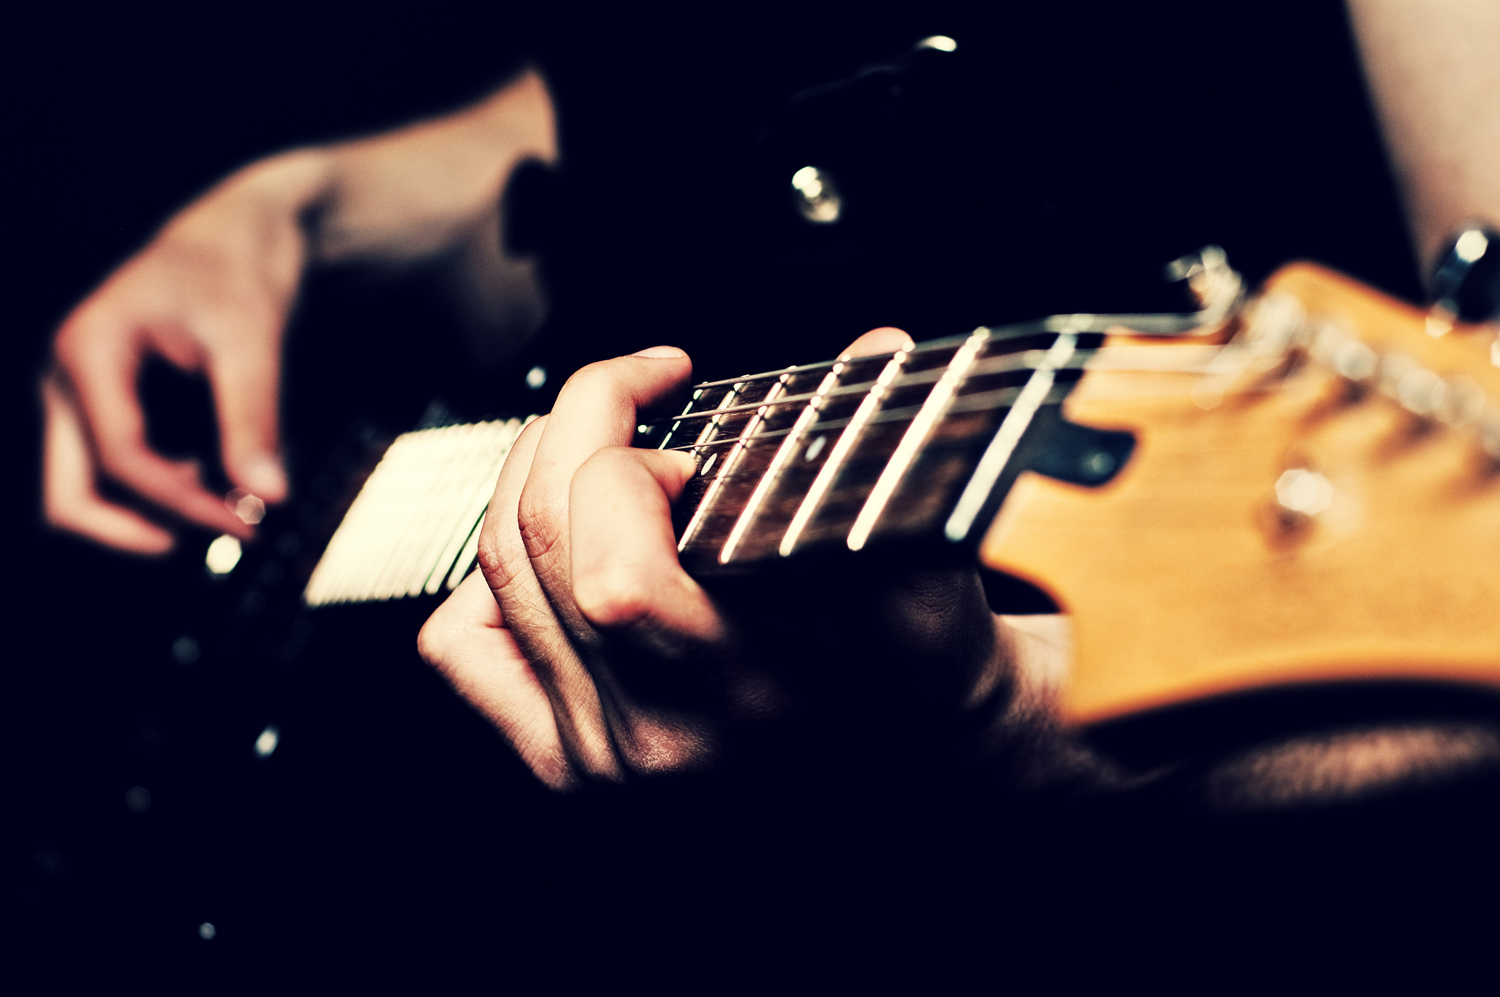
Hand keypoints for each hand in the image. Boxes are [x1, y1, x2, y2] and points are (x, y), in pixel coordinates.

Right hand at [45, 154, 323, 551]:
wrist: (239, 233)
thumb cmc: (238, 267)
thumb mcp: (252, 339)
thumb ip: (254, 417)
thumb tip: (269, 494)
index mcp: (89, 349)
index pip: (120, 454)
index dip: (182, 499)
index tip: (247, 519)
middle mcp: (68, 375)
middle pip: (68, 491)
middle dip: (139, 528)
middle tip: (223, 535)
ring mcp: (80, 393)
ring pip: (84, 488)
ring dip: (150, 515)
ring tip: (230, 508)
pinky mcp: (104, 405)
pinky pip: (112, 470)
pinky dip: (158, 493)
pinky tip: (215, 480)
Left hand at [418, 330, 1023, 789]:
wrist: (908, 754)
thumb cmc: (916, 659)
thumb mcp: (927, 561)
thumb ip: (892, 454)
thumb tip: (874, 345)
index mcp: (747, 692)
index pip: (612, 574)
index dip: (628, 459)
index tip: (687, 430)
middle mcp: (658, 736)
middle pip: (538, 541)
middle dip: (579, 429)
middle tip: (642, 400)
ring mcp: (599, 755)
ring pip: (499, 570)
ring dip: (538, 473)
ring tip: (608, 449)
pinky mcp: (563, 760)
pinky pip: (464, 640)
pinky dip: (494, 570)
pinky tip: (563, 543)